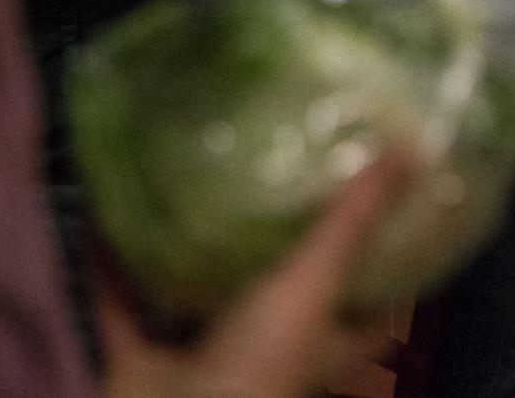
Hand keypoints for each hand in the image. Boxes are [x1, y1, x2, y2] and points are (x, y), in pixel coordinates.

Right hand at [99, 151, 415, 397]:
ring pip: (198, 291)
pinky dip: (107, 264)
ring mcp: (204, 353)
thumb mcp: (315, 284)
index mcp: (323, 340)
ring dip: (189, 246)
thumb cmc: (259, 366)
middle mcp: (268, 347)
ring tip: (193, 175)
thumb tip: (415, 149)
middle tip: (277, 166)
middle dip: (275, 238)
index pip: (374, 301)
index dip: (387, 259)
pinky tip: (99, 212)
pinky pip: (120, 303)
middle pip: (281, 288)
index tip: (388, 201)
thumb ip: (353, 222)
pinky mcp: (142, 359)